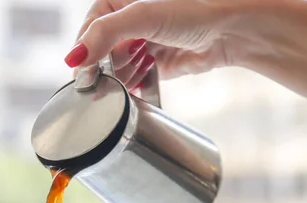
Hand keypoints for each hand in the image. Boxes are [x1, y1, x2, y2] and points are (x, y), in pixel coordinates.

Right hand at [64, 0, 236, 91]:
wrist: (232, 31)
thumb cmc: (193, 10)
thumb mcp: (141, 16)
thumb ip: (103, 34)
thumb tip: (74, 57)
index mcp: (121, 1)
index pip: (90, 28)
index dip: (85, 50)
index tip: (81, 72)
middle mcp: (131, 21)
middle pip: (103, 50)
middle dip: (104, 67)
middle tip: (105, 82)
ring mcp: (144, 42)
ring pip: (118, 67)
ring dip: (119, 78)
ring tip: (124, 83)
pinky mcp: (156, 62)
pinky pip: (136, 78)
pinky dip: (133, 86)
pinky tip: (134, 88)